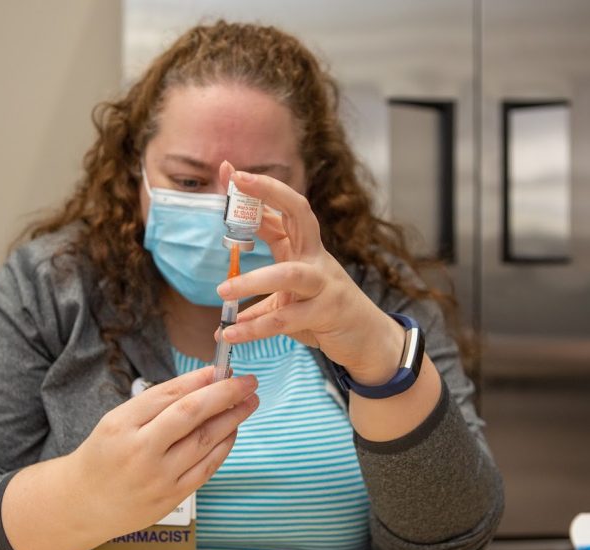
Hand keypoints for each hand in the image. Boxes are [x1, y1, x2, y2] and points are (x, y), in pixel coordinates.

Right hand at [68, 366, 257, 540]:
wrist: (83, 504)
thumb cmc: (104, 455)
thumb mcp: (117, 421)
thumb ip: (156, 406)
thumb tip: (203, 384)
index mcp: (122, 424)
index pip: (169, 394)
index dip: (200, 379)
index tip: (222, 368)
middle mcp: (140, 450)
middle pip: (191, 414)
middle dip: (225, 394)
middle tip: (248, 381)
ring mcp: (158, 477)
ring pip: (205, 441)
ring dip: (232, 419)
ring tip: (248, 403)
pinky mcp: (171, 497)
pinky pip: (206, 467)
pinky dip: (224, 446)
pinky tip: (233, 431)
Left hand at [216, 162, 403, 385]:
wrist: (367, 339)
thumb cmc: (326, 311)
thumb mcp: (292, 293)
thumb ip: (263, 290)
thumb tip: (227, 298)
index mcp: (306, 248)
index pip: (282, 209)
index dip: (257, 190)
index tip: (230, 171)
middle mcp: (316, 258)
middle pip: (299, 213)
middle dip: (269, 193)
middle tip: (238, 182)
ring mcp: (325, 284)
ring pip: (288, 274)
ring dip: (252, 281)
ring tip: (222, 292)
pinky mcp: (327, 312)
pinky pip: (286, 318)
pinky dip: (255, 328)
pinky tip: (230, 334)